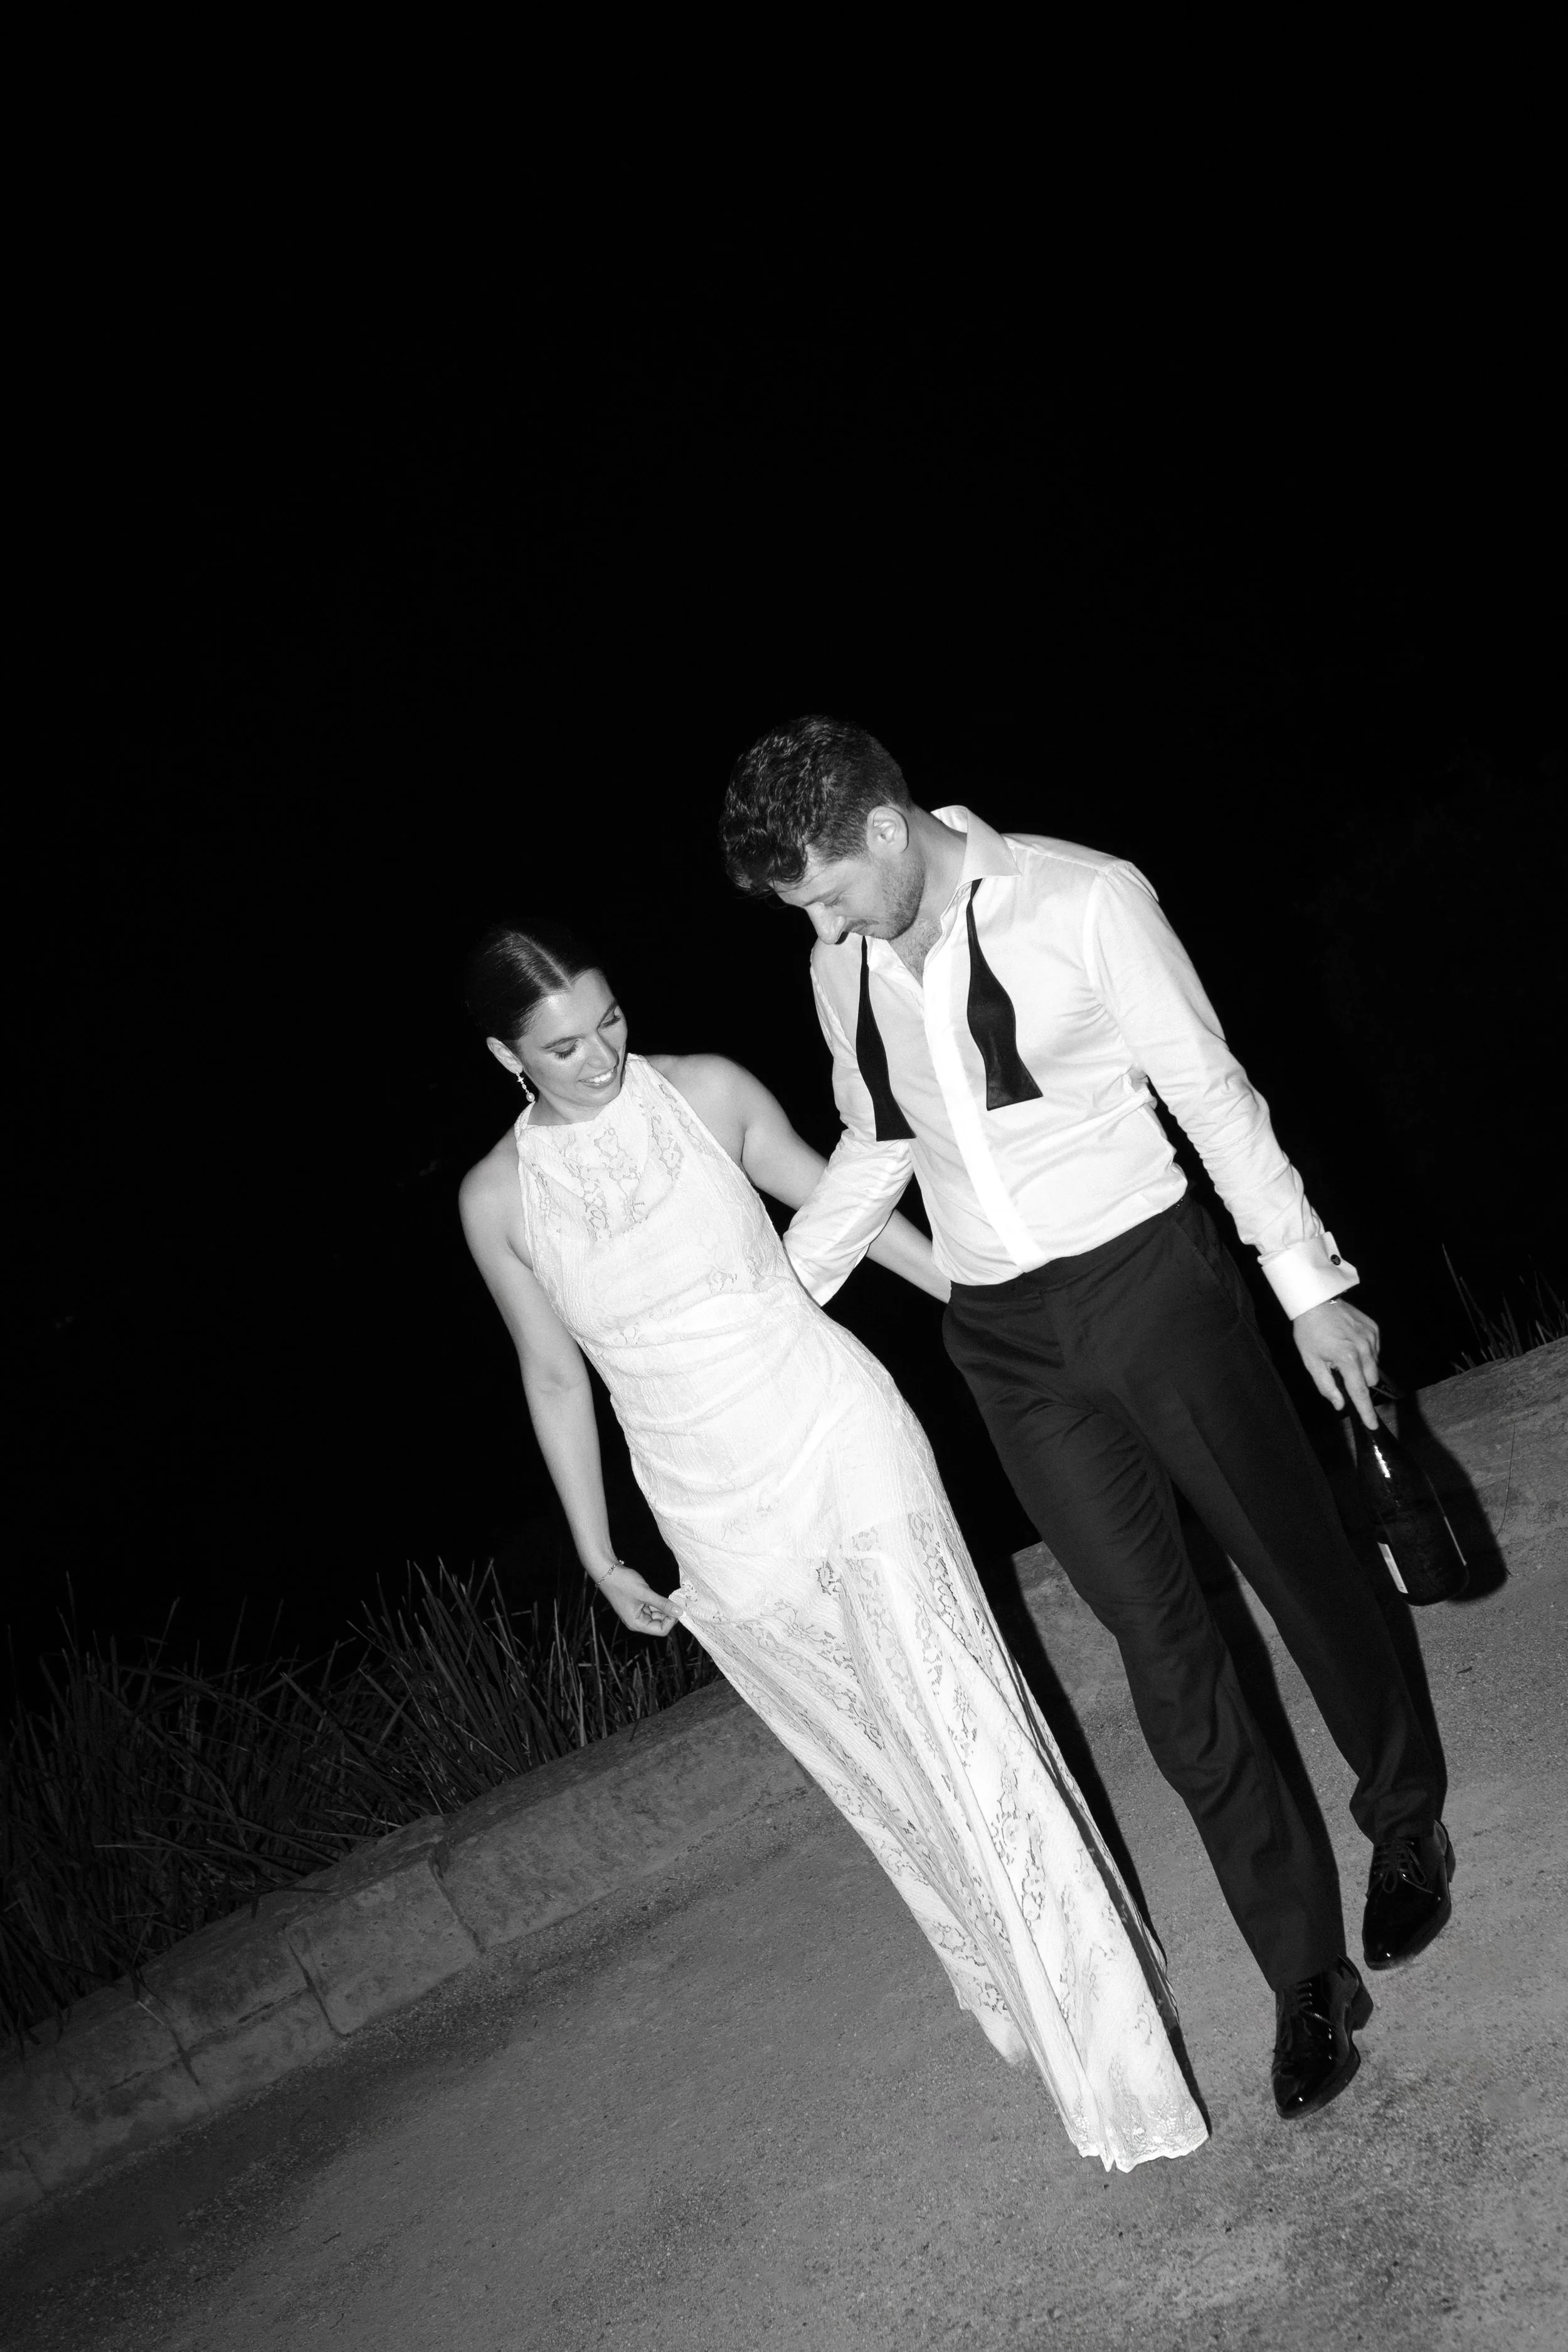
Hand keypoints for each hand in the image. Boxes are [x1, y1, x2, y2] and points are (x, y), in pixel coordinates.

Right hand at [589, 1560, 684, 1636]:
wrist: (607, 1571)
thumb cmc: (622, 1583)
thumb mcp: (645, 1593)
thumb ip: (663, 1604)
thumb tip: (679, 1611)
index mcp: (636, 1623)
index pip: (661, 1630)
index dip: (671, 1621)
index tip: (678, 1608)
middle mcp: (636, 1621)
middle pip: (659, 1624)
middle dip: (669, 1614)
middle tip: (677, 1601)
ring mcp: (637, 1613)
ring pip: (656, 1615)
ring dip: (664, 1607)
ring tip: (669, 1597)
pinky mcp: (637, 1604)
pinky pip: (651, 1607)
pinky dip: (658, 1602)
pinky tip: (660, 1595)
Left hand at [1292, 1298, 1381, 1426]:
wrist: (1315, 1300)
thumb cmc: (1309, 1332)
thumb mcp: (1311, 1361)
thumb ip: (1326, 1385)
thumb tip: (1339, 1405)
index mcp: (1347, 1359)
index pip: (1359, 1392)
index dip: (1366, 1411)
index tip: (1373, 1425)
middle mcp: (1364, 1349)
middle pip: (1370, 1381)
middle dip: (1359, 1382)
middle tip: (1341, 1370)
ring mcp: (1371, 1337)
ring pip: (1375, 1365)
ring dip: (1363, 1367)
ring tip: (1343, 1352)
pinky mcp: (1374, 1329)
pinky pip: (1376, 1350)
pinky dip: (1366, 1352)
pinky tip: (1350, 1342)